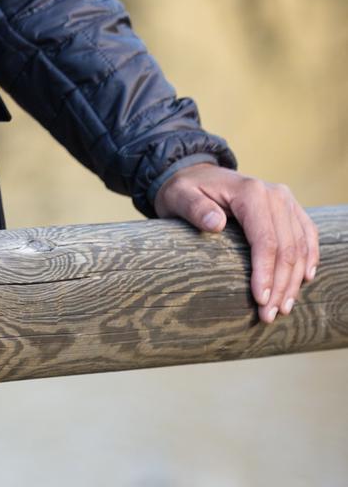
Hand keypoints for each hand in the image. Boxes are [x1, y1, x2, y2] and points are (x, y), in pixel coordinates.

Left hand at [153, 164, 318, 321]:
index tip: (260, 301)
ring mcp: (285, 199)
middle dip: (281, 285)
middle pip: (287, 248)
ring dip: (295, 280)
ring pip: (300, 246)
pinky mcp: (290, 207)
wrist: (198, 174)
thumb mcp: (180, 195)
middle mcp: (274, 193)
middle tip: (269, 315)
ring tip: (284, 308)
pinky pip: (308, 234)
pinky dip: (310, 258)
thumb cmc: (187, 189)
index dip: (266, 273)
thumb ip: (194, 208)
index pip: (265, 240)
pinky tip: (305, 279)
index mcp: (250, 191)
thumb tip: (216, 224)